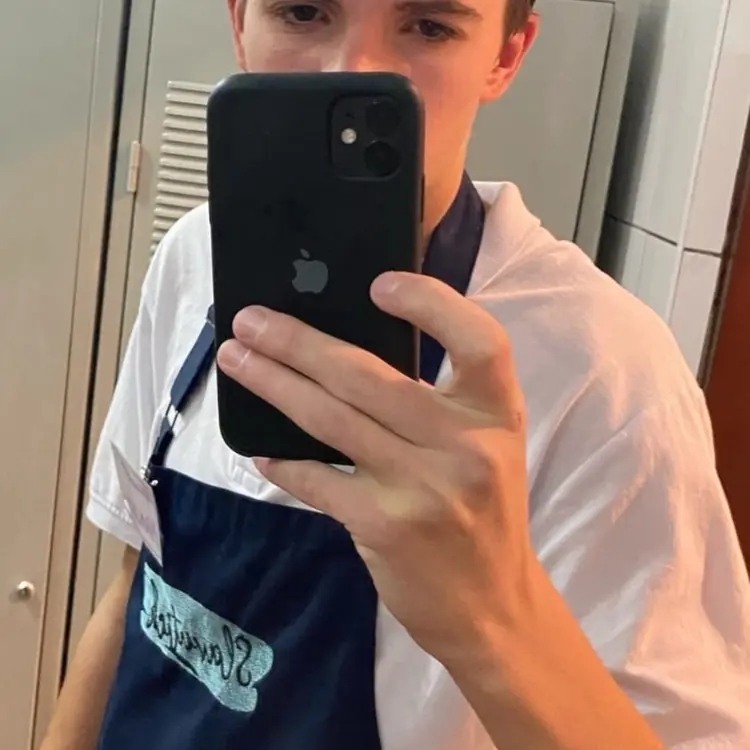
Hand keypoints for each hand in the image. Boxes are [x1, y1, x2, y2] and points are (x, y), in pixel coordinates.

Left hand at [216, 271, 533, 660]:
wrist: (493, 604)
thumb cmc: (484, 513)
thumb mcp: (485, 447)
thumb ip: (440, 402)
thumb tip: (350, 353)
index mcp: (497, 414)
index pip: (480, 341)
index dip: (431, 304)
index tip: (378, 285)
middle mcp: (465, 445)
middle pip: (368, 376)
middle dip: (298, 342)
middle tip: (250, 319)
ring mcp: (424, 488)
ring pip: (331, 420)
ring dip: (274, 385)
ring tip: (237, 360)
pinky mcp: (386, 527)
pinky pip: (318, 480)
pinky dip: (284, 462)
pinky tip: (258, 449)